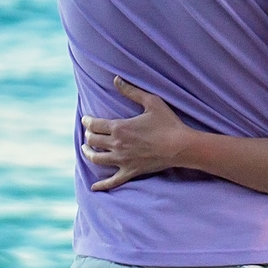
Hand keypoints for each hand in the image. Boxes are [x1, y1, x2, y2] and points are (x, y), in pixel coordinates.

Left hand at [81, 78, 198, 190]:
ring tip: (86, 150)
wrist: (181, 146)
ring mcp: (123, 160)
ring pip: (96, 159)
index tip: (86, 119)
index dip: (87, 121)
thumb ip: (131, 91)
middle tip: (88, 133)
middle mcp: (117, 145)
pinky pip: (112, 181)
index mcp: (119, 127)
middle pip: (92, 141)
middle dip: (87, 136)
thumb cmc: (168, 123)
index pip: (94, 124)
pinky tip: (94, 187)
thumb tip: (116, 79)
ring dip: (88, 153)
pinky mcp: (131, 171)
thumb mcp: (151, 101)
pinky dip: (102, 185)